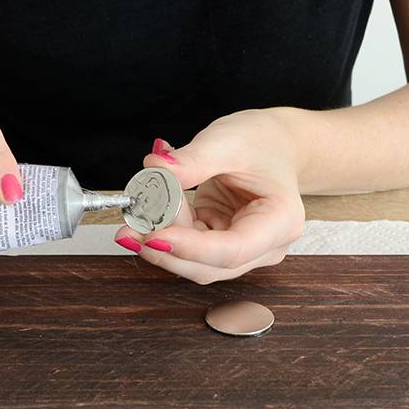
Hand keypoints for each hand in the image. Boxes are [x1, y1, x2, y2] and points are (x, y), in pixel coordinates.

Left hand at [114, 109, 305, 284]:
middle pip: (210, 266)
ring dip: (162, 243)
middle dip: (166, 250)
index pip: (232, 250)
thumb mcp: (228, 141)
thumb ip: (192, 159)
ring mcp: (244, 250)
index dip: (190, 248)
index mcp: (280, 222)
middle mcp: (265, 246)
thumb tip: (156, 168)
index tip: (154, 235)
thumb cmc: (263, 143)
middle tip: (129, 229)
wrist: (276, 144)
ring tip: (135, 217)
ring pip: (195, 263)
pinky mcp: (221, 244)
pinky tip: (153, 211)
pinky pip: (188, 248)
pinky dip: (166, 232)